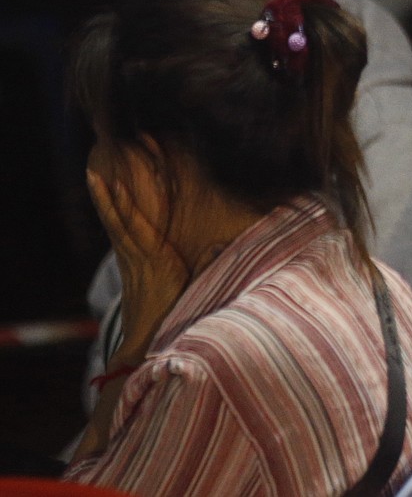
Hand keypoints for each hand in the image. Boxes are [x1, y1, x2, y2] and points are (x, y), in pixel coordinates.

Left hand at [86, 168, 188, 363]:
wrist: (144, 342)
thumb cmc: (173, 315)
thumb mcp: (194, 292)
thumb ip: (206, 265)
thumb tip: (220, 244)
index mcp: (154, 261)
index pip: (137, 229)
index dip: (126, 206)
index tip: (117, 183)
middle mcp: (136, 258)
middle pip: (118, 221)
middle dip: (106, 195)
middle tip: (92, 169)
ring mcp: (128, 261)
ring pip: (113, 224)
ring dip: (102, 199)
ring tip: (92, 174)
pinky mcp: (127, 263)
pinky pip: (116, 232)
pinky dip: (109, 212)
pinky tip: (104, 198)